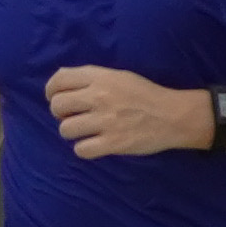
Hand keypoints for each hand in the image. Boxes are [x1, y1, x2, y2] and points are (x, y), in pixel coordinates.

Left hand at [43, 65, 202, 159]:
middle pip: (57, 106)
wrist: (174, 116)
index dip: (51, 91)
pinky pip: (81, 150)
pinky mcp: (113, 143)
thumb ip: (91, 78)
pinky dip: (84, 149)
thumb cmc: (145, 95)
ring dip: (73, 132)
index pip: (59, 80)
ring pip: (65, 129)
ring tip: (86, 131)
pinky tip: (95, 144)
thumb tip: (60, 83)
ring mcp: (106, 121)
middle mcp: (100, 97)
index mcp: (101, 78)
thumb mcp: (118, 76)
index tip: (55, 98)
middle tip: (73, 116)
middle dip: (60, 113)